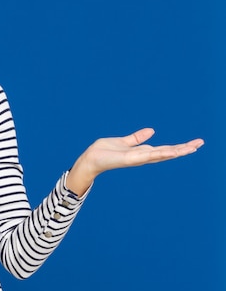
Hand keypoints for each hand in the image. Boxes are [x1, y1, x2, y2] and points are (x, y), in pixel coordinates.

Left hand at [66, 128, 203, 195]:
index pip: (164, 149)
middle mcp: (142, 157)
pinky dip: (161, 154)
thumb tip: (152, 131)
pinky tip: (172, 151)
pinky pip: (148, 156)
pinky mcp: (130, 159)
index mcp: (141, 152)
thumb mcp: (124, 141)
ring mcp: (138, 159)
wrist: (90, 159)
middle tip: (200, 144)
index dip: (179, 146)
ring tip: (192, 147)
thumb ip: (137, 138)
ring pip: (161, 154)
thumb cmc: (104, 152)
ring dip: (176, 151)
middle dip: (183, 149)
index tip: (194, 143)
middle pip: (167, 152)